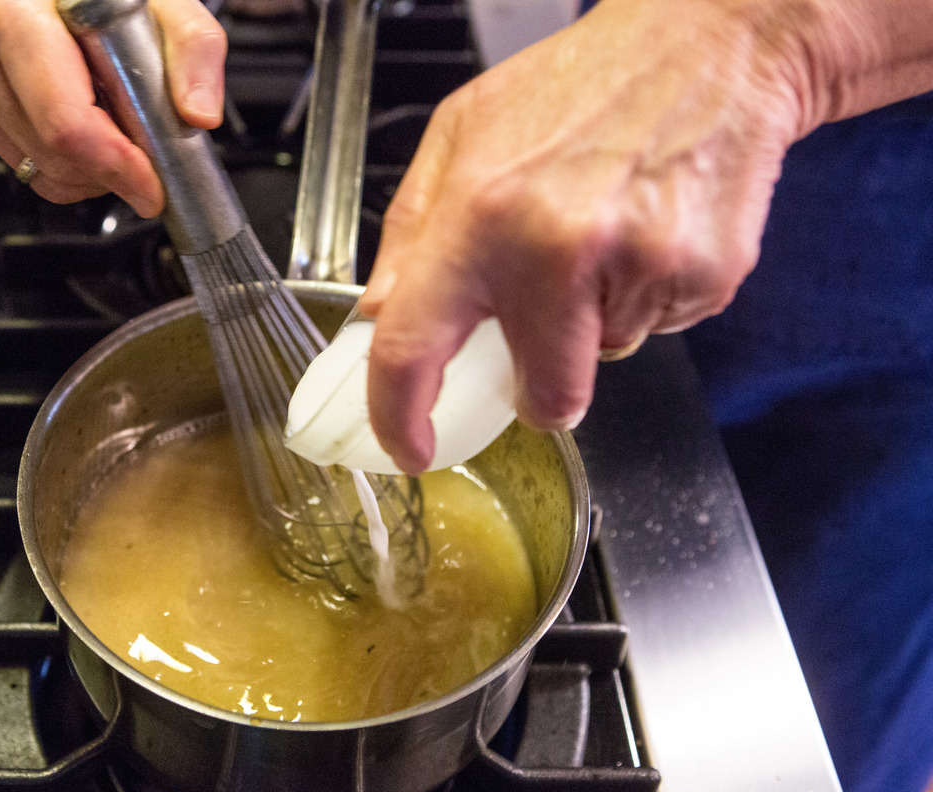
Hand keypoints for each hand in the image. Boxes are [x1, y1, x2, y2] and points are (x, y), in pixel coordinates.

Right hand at [0, 0, 226, 213]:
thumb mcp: (168, 5)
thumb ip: (194, 49)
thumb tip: (198, 112)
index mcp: (18, 11)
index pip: (63, 118)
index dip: (115, 162)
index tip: (152, 183)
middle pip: (53, 153)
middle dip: (109, 170)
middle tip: (144, 150)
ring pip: (41, 171)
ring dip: (93, 172)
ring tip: (115, 124)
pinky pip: (31, 172)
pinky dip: (71, 170)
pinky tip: (91, 130)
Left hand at [355, 0, 808, 473]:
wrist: (711, 46)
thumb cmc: (581, 86)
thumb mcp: (462, 134)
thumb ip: (411, 233)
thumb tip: (380, 315)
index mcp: (480, 214)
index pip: (413, 347)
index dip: (400, 417)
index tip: (408, 445)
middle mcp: (557, 247)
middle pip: (546, 396)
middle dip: (543, 385)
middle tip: (551, 320)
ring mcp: (639, 265)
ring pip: (606, 361)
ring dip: (597, 323)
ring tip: (608, 237)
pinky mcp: (706, 275)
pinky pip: (660, 329)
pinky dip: (648, 298)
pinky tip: (649, 233)